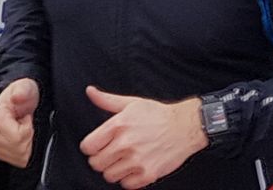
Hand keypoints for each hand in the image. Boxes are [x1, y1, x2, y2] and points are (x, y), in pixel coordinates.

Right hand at [0, 78, 39, 167]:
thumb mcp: (26, 87)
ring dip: (27, 144)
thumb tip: (17, 96)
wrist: (18, 102)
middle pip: (18, 148)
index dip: (28, 128)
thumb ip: (22, 91)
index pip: (17, 137)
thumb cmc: (22, 94)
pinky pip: (18, 161)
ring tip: (24, 129)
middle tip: (27, 123)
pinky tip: (22, 138)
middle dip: (28, 136)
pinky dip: (24, 151)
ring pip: (19, 156)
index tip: (27, 118)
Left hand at [79, 88, 205, 188]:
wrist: (184, 127)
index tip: (97, 146)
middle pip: (96, 164)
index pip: (88, 147)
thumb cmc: (158, 115)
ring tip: (124, 160)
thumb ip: (107, 100)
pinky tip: (135, 167)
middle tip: (111, 154)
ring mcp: (136, 161)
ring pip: (109, 176)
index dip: (91, 147)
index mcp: (118, 125)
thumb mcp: (131, 103)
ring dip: (114, 170)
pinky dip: (128, 179)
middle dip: (101, 159)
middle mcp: (125, 144)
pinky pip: (125, 185)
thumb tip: (90, 91)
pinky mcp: (147, 175)